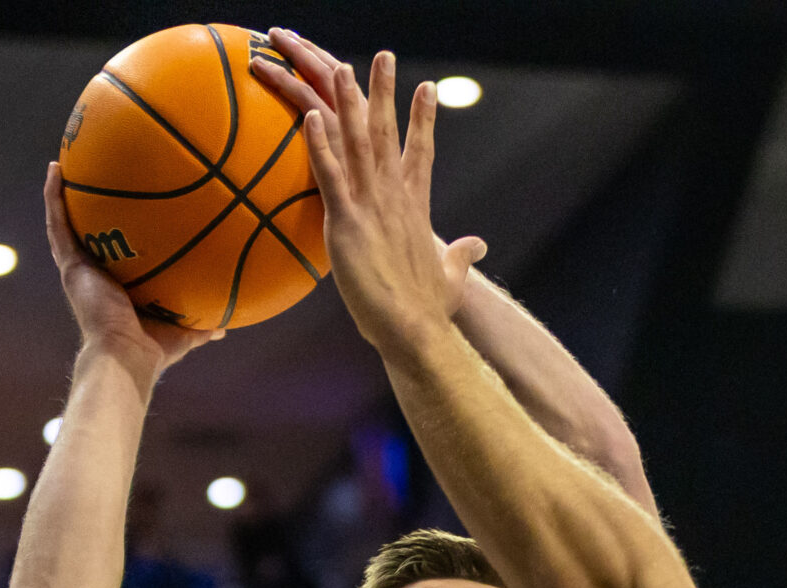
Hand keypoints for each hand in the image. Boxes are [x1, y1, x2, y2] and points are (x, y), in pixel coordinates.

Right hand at [42, 164, 219, 378]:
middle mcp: (94, 276)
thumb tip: (225, 326)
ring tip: (63, 164)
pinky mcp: (70, 265)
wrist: (125, 355)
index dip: (113, 235)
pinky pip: (58, 224)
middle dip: (86, 210)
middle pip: (87, 235)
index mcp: (116, 288)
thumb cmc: (152, 350)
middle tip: (90, 179)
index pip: (113, 255)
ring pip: (65, 224)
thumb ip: (201, 324)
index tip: (121, 212)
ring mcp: (79, 269)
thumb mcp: (183, 330)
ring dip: (62, 195)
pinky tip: (56, 169)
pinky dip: (54, 197)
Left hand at [257, 34, 484, 356]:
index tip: (426, 87)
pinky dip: (318, 144)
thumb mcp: (452, 276)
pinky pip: (329, 175)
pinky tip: (308, 115)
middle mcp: (395, 198)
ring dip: (349, 102)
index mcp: (416, 206)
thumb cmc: (430, 311)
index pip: (421, 152)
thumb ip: (462, 255)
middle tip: (384, 56)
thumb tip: (479, 245)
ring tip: (340, 66)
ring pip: (358, 142)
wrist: (416, 331)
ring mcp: (371, 207)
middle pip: (388, 133)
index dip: (423, 119)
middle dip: (385, 92)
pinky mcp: (347, 223)